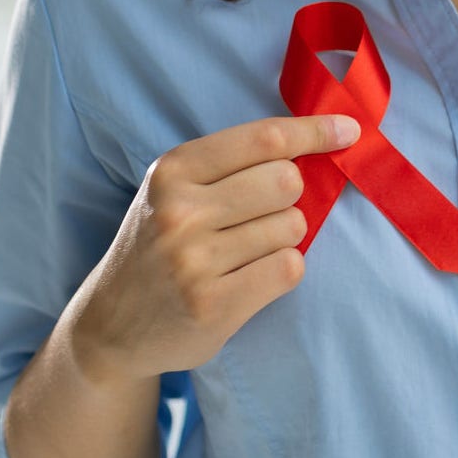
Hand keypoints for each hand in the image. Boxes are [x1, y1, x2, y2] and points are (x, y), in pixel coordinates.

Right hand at [56, 114, 360, 386]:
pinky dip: (281, 270)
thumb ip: (231, 167)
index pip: (263, 139)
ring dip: (283, 238)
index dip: (314, 131)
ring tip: (242, 254)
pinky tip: (249, 278)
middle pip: (286, 181)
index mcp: (172, 171)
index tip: (347, 130)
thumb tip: (315, 145)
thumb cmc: (156, 248)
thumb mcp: (173, 192)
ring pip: (292, 227)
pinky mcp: (214, 305)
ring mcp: (195, 261)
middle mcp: (180, 211)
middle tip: (258, 217)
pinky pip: (288, 269)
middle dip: (289, 197)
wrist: (110, 327)